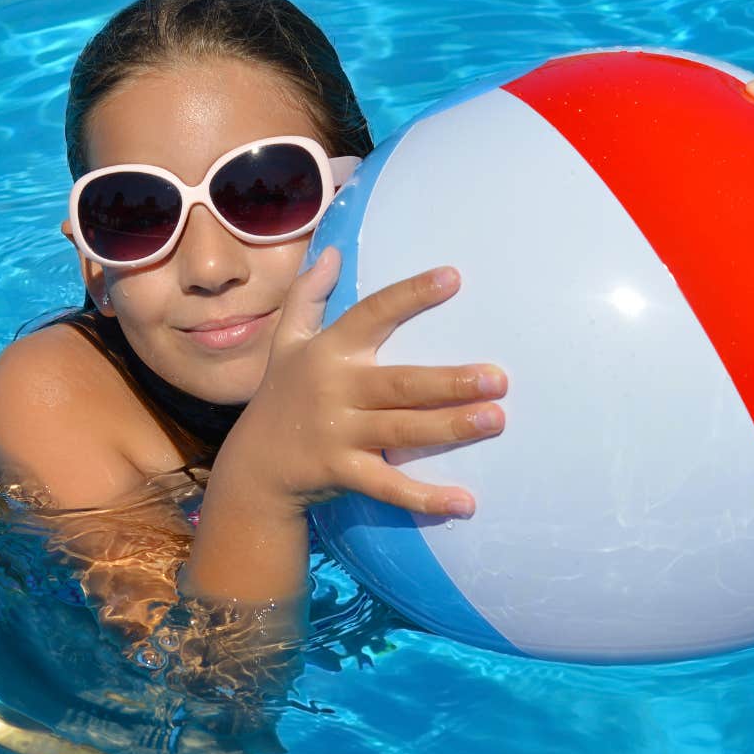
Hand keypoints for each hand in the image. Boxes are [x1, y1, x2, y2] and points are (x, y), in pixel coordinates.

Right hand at [219, 247, 506, 517]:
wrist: (254, 466)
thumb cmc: (281, 395)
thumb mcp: (286, 342)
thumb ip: (307, 295)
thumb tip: (331, 251)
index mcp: (329, 351)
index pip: (372, 314)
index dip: (410, 296)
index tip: (453, 277)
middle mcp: (335, 389)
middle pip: (401, 383)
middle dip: (449, 381)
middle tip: (498, 378)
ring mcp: (339, 434)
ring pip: (402, 431)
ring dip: (449, 427)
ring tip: (496, 420)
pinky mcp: (342, 473)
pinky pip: (388, 486)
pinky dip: (425, 497)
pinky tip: (465, 502)